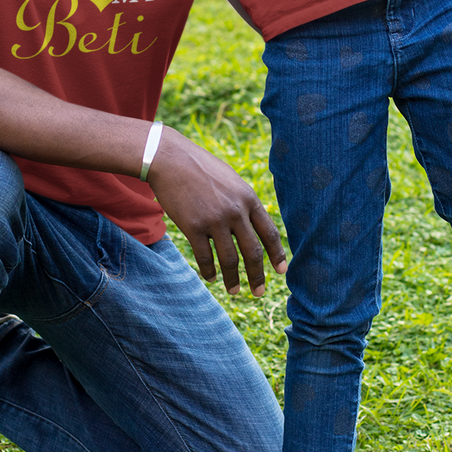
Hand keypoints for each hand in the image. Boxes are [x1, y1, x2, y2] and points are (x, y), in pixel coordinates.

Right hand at [146, 128, 287, 297]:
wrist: (170, 159)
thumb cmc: (201, 168)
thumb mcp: (231, 180)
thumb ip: (244, 202)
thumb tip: (255, 225)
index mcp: (248, 198)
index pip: (269, 233)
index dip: (277, 255)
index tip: (281, 271)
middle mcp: (235, 211)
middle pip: (252, 251)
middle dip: (257, 276)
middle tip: (258, 292)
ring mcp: (214, 219)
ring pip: (230, 259)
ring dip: (233, 280)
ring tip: (234, 291)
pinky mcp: (193, 226)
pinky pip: (205, 257)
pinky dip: (210, 270)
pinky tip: (211, 277)